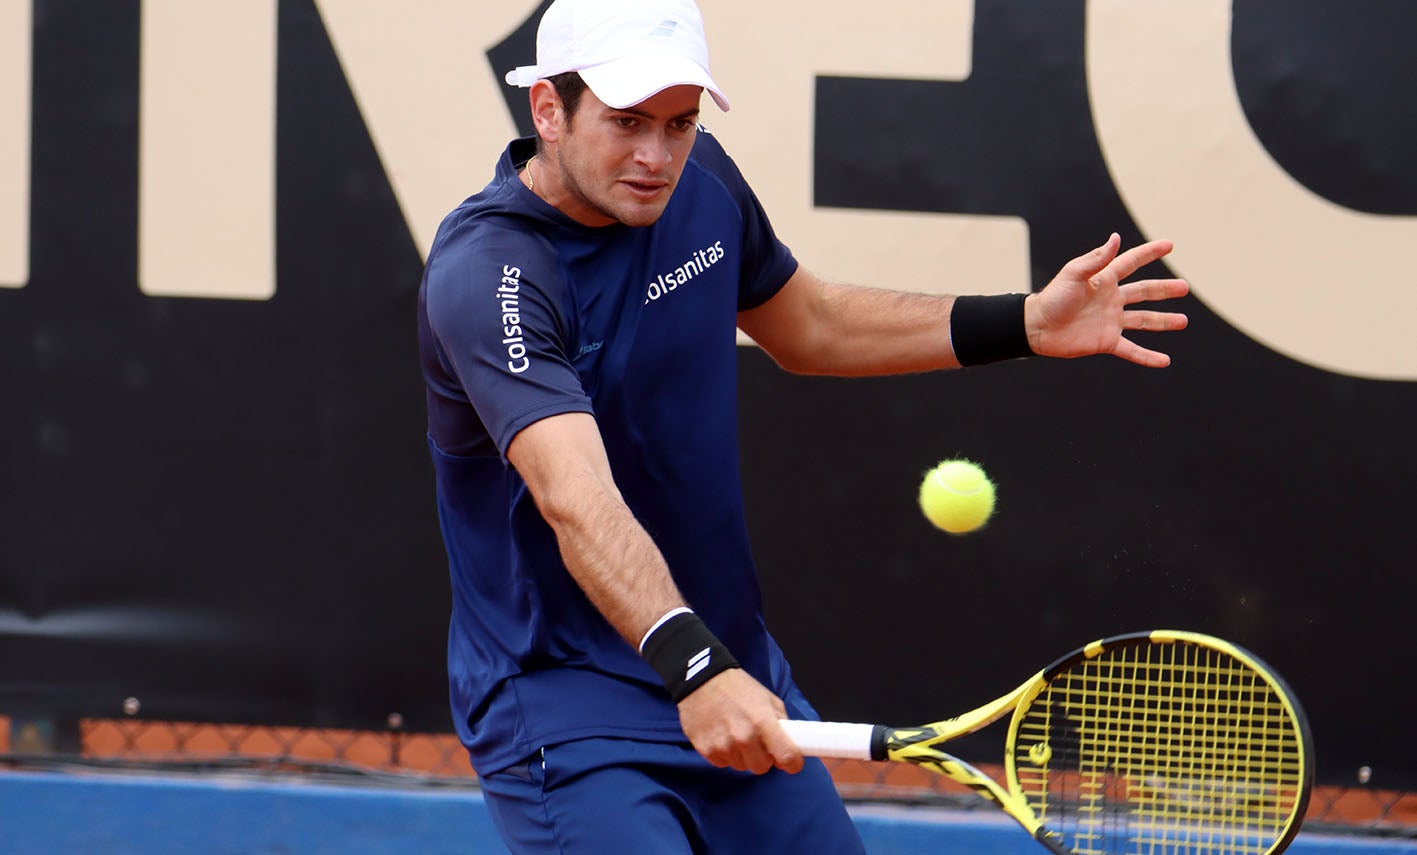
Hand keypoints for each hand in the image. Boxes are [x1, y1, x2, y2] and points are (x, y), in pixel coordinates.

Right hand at [677, 669, 803, 774]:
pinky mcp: (706, 750)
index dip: (792, 763)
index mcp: (763, 722)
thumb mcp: (767, 698)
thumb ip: (781, 722)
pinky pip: (722, 763)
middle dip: (763, 758)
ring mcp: (723, 746)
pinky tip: (720, 735)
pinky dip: (724, 754)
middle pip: (762, 768)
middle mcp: (743, 737)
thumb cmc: (737, 687)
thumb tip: (789, 744)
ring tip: (734, 734)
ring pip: (741, 766)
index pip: (787, 757)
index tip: (791, 762)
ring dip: (742, 755)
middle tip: (757, 743)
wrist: (701, 679)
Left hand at [1025, 233, 1189, 366]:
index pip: (1131, 262)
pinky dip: (1148, 356)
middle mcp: (1111, 299)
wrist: (1036, 327)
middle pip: (1144, 292)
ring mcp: (1110, 321)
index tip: (1169, 245)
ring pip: (1143, 321)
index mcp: (1104, 280)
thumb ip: (1096, 259)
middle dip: (1164, 290)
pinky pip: (1132, 350)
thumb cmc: (1052, 298)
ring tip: (1183, 321)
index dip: (1149, 253)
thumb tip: (1116, 238)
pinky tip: (1165, 361)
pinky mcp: (1106, 341)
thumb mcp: (1074, 274)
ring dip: (1163, 321)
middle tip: (1184, 287)